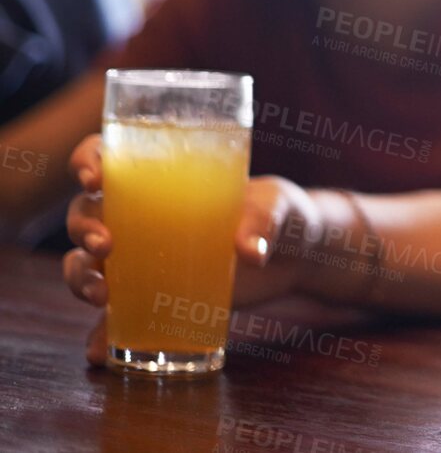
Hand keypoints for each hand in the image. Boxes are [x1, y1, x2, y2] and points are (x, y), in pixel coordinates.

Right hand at [62, 134, 327, 366]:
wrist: (294, 255)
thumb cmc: (281, 212)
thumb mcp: (279, 205)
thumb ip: (266, 219)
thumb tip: (251, 252)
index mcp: (164, 176)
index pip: (109, 156)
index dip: (89, 159)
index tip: (93, 177)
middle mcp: (140, 215)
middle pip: (86, 213)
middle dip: (84, 227)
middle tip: (107, 244)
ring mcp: (141, 259)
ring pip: (85, 263)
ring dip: (80, 278)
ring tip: (101, 297)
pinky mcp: (153, 297)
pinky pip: (113, 318)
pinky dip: (101, 335)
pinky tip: (100, 350)